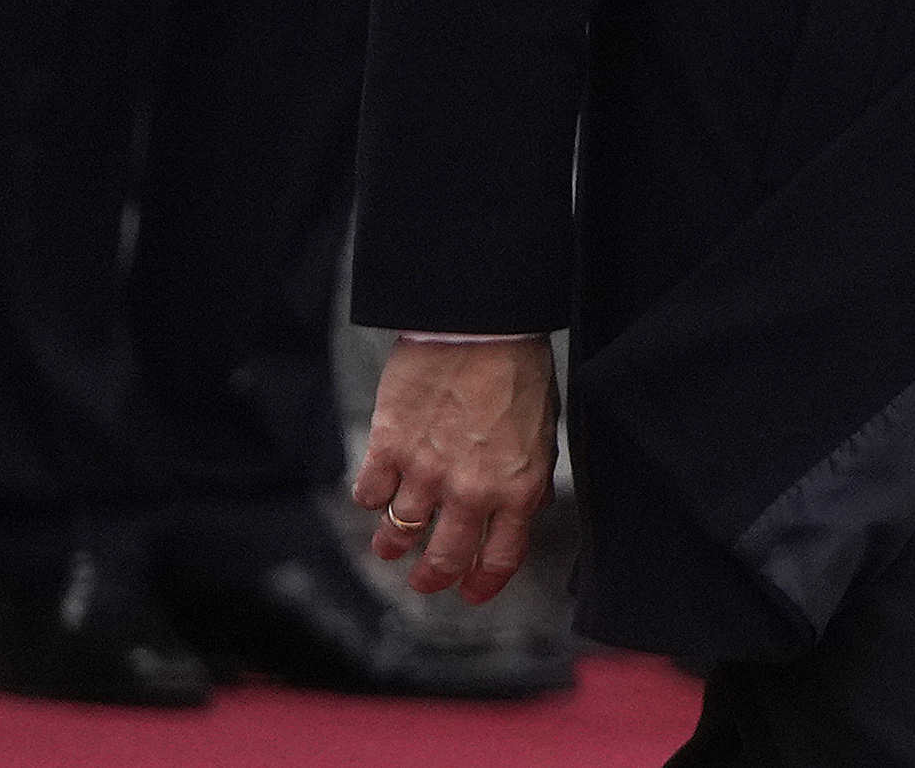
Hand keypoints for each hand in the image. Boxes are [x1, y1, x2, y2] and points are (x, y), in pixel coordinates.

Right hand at [353, 337, 557, 602]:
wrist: (480, 324)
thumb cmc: (519, 369)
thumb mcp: (544, 432)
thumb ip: (530, 480)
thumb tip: (523, 512)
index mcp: (517, 489)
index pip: (500, 557)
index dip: (483, 582)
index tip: (471, 591)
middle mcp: (470, 491)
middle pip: (444, 557)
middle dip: (432, 577)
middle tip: (425, 581)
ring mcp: (425, 472)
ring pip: (399, 532)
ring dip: (392, 544)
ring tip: (389, 546)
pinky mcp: (388, 447)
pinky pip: (369, 494)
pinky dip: (371, 498)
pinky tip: (376, 492)